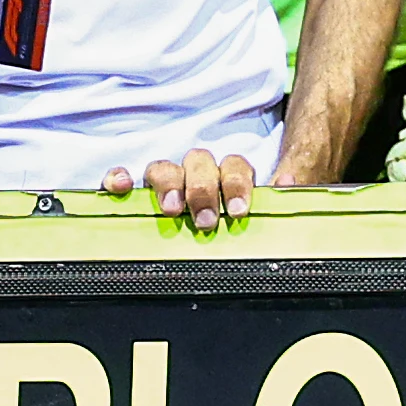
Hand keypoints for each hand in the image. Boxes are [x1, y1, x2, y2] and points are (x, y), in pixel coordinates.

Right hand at [105, 150, 262, 232]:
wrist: (183, 243)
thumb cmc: (224, 226)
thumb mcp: (255, 217)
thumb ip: (272, 200)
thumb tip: (287, 183)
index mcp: (225, 177)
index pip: (234, 165)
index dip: (236, 184)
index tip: (237, 211)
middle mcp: (194, 173)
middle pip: (199, 162)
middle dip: (203, 189)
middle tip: (206, 220)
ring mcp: (163, 181)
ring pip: (163, 167)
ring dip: (168, 183)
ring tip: (171, 208)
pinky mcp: (131, 192)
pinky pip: (119, 177)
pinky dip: (117, 177)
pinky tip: (120, 187)